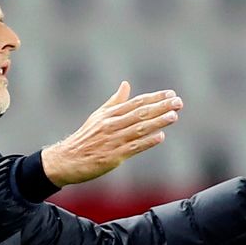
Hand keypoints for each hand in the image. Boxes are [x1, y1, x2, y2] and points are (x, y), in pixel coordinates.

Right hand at [41, 81, 182, 186]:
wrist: (66, 159)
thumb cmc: (84, 138)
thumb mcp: (98, 116)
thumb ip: (114, 101)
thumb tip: (126, 84)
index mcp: (109, 114)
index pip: (136, 102)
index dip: (155, 98)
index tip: (171, 94)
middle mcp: (111, 125)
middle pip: (140, 113)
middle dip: (161, 107)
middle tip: (178, 102)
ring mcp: (112, 140)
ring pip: (139, 128)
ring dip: (158, 122)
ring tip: (174, 116)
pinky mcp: (112, 156)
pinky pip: (133, 147)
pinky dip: (147, 142)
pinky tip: (160, 137)